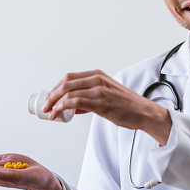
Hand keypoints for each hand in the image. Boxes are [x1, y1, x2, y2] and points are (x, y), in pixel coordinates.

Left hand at [43, 70, 171, 144]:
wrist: (143, 112)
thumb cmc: (127, 105)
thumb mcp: (108, 93)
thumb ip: (91, 96)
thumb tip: (74, 106)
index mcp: (98, 75)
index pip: (69, 77)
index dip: (56, 87)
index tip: (50, 97)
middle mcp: (97, 80)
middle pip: (65, 83)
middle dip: (52, 95)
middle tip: (45, 106)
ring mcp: (99, 90)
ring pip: (68, 92)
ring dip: (54, 103)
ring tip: (49, 112)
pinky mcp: (100, 102)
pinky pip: (75, 102)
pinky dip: (62, 108)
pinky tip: (58, 114)